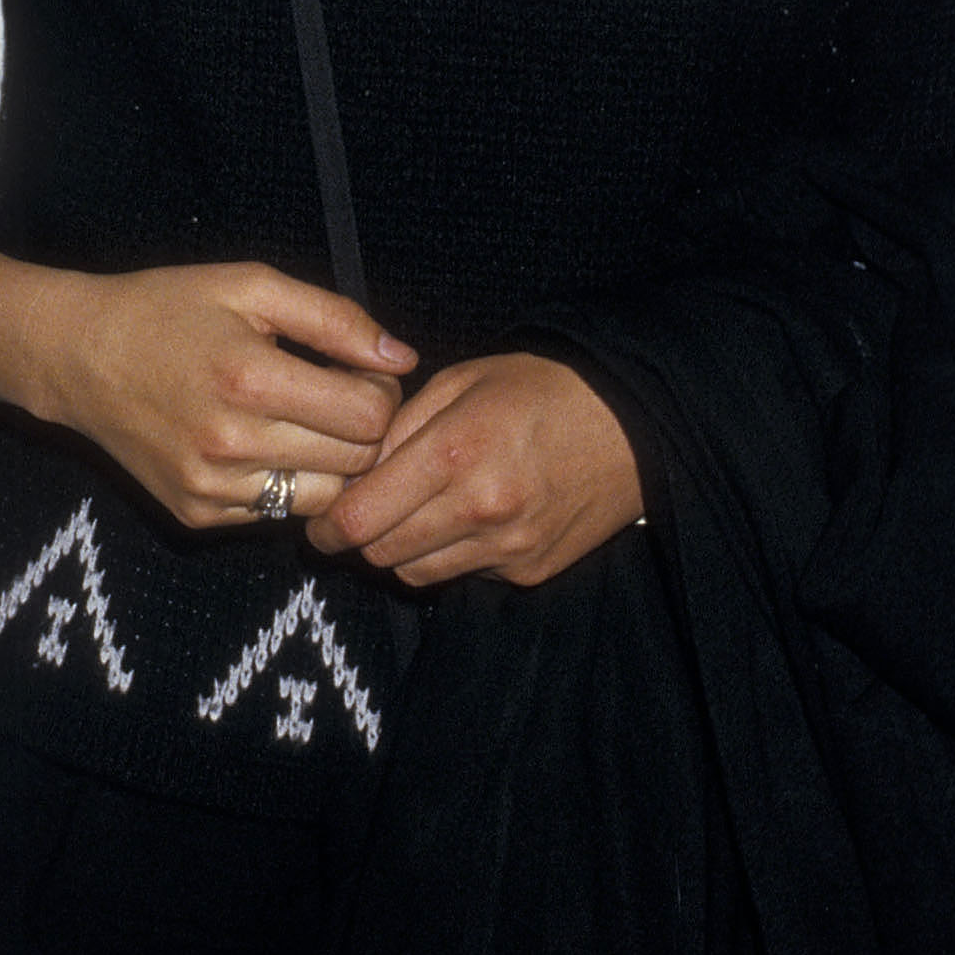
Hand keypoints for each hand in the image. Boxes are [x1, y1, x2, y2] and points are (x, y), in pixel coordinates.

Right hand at [0, 244, 414, 530]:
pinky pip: (276, 514)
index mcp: (251, 377)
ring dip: (331, 467)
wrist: (77, 357)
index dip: (383, 394)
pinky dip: (285, 485)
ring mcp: (211, 487)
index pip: (369, 417)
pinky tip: (261, 447)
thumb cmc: (168, 309)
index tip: (362, 376)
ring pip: (323, 500)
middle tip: (340, 399)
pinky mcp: (196, 515)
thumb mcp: (251, 286)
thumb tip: (403, 359)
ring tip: (307, 426)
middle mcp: (232, 443)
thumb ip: (335, 320)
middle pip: (355, 464)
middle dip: (364, 432)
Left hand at [304, 351, 643, 587]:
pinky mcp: (529, 570)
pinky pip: (464, 575)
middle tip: (358, 516)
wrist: (635, 422)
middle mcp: (479, 509)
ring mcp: (507, 547)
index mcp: (454, 452)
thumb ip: (400, 424)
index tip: (319, 519)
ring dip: (401, 550)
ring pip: (416, 574)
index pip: (360, 517)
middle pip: (380, 554)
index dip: (326, 526)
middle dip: (358, 539)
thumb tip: (354, 466)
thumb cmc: (542, 389)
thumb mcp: (464, 380)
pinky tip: (466, 519)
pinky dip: (450, 555)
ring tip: (412, 515)